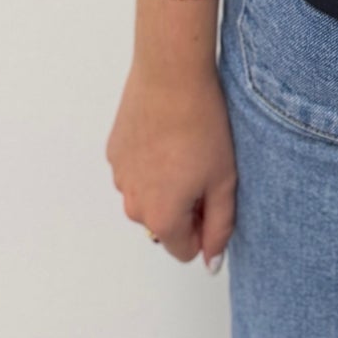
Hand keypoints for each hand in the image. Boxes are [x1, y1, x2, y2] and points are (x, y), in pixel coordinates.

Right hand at [106, 58, 236, 272]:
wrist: (171, 73)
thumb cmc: (202, 123)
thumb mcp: (224, 180)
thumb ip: (219, 229)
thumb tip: (210, 263)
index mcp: (160, 218)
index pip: (185, 250)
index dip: (205, 226)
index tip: (214, 193)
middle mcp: (132, 205)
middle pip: (165, 223)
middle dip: (184, 205)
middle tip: (203, 165)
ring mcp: (119, 177)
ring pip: (148, 196)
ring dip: (165, 182)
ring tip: (184, 145)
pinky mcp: (113, 151)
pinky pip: (135, 170)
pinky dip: (150, 160)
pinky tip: (165, 133)